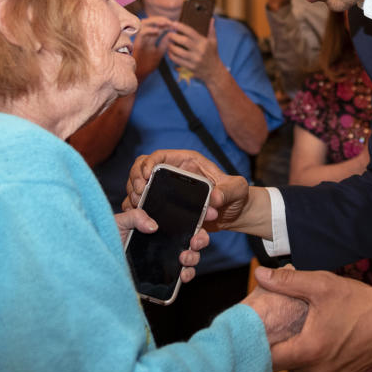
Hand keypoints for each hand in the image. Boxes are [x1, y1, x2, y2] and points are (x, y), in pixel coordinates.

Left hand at [114, 207, 209, 283]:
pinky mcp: (162, 276)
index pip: (186, 219)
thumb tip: (153, 226)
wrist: (97, 261)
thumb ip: (135, 216)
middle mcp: (167, 242)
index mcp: (160, 225)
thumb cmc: (107, 238)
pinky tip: (183, 275)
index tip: (210, 213)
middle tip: (195, 240)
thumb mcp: (120, 221)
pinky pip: (181, 277)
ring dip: (194, 257)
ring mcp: (166, 259)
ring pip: (191, 257)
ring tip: (185, 258)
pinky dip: (187, 276)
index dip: (201, 215)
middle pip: (193, 238)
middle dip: (201, 239)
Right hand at [124, 150, 253, 232]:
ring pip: (139, 185)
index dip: (148, 162)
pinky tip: (138, 216)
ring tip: (138, 204)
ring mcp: (167, 190)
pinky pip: (144, 204)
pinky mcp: (165, 205)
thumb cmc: (237, 196)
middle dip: (135, 178)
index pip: (160, 155)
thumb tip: (214, 198)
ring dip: (133, 194)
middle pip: (142, 168)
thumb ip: (228, 191)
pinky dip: (137, 208)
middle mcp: (174, 173)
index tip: (145, 176)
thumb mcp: (237, 190)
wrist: (235, 214)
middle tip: (139, 193)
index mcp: (188, 162)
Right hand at [133, 16, 170, 80]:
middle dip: (160, 19)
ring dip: (155, 21)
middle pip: (149, 21)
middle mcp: (143, 36)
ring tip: (165, 23)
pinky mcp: (136, 44)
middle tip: (170, 21)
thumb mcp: (159, 53)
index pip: (156, 25)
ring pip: (144, 23)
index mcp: (149, 38)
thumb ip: (164, 44)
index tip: (174, 24)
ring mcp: (139, 39)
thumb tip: (171, 34)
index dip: (164, 23)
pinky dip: (149, 30)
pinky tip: (157, 31)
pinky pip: (141, 33)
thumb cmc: (148, 65)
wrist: (140, 75)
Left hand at [167, 18, 221, 82]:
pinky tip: (170, 52)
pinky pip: (177, 60)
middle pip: (183, 41)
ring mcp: (194, 60)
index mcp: (204, 42)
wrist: (214, 71)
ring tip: (169, 42)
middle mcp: (199, 50)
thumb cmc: (212, 54)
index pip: (191, 32)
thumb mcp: (214, 42)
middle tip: (169, 34)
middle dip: (174, 36)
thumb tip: (211, 19)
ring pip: (178, 52)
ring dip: (171, 46)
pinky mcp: (190, 67)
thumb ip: (211, 30)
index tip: (173, 23)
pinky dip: (172, 55)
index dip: (181, 27)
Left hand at [252, 267, 371, 371]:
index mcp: (309, 350)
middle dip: (284, 344)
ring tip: (307, 329)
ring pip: (303, 368)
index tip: (256, 332)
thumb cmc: (358, 301)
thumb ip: (287, 282)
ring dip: (302, 351)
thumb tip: (259, 273)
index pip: (270, 358)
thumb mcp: (321, 285)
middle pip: (287, 363)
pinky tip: (325, 340)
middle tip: (285, 324)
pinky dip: (318, 359)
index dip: (260, 345)